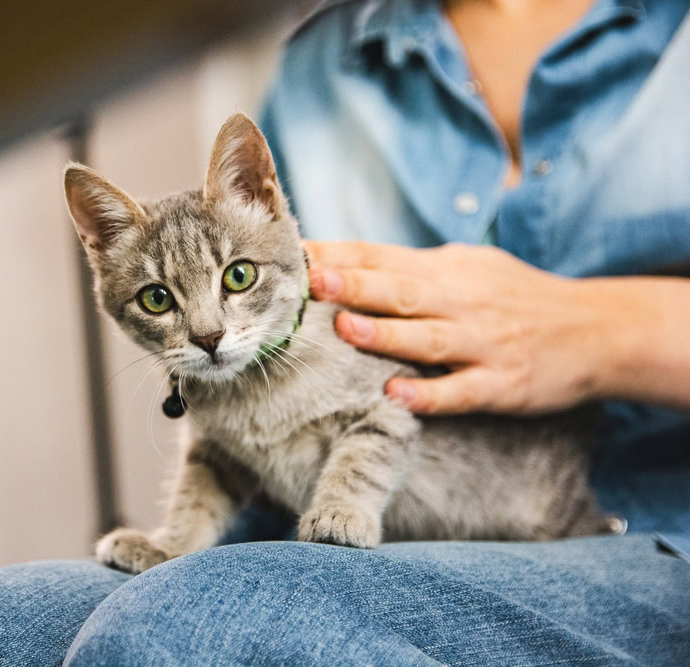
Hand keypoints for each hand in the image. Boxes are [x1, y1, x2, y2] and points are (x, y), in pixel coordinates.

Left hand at [305, 241, 617, 414]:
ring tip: (345, 329)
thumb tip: (348, 260)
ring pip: (427, 338)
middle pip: (400, 290)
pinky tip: (397, 394)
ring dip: (385, 334)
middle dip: (354, 284)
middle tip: (311, 279)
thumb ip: (412, 266)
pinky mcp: (501, 383)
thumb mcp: (468, 267)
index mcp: (445, 270)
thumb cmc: (515, 297)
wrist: (596, 329)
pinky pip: (460, 391)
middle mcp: (460, 301)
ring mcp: (481, 343)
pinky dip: (429, 394)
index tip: (295, 252)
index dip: (338, 255)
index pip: (381, 257)